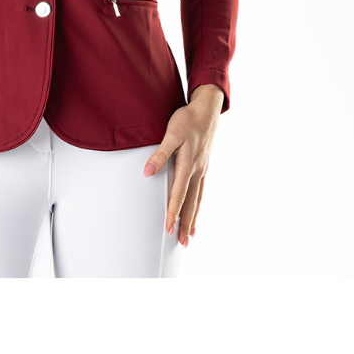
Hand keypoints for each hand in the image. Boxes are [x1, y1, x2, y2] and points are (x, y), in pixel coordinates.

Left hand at [141, 84, 224, 246]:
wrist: (207, 109)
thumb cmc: (187, 119)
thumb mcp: (171, 133)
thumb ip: (159, 154)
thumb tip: (147, 172)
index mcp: (187, 164)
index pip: (178, 194)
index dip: (173, 213)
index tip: (168, 229)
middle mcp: (197, 170)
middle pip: (190, 202)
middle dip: (185, 223)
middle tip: (181, 243)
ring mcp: (202, 169)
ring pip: (198, 199)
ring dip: (193, 218)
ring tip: (190, 235)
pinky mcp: (204, 166)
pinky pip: (202, 190)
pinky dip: (199, 204)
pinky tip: (196, 211)